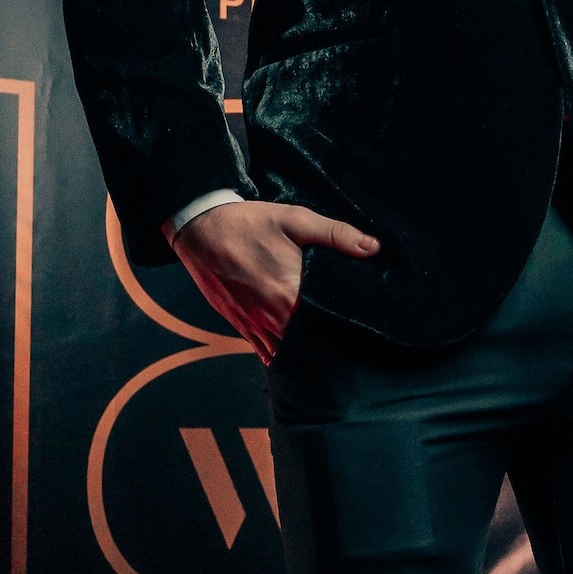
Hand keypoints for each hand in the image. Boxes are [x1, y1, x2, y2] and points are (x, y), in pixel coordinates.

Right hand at [167, 200, 377, 360]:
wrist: (199, 228)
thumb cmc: (249, 223)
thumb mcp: (295, 220)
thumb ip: (335, 235)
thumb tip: (373, 247)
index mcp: (289, 293)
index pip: (326, 325)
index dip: (344, 330)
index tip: (361, 331)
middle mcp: (271, 316)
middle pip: (307, 344)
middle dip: (326, 345)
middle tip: (348, 344)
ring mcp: (253, 324)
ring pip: (285, 352)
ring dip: (302, 353)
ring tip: (324, 351)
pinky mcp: (239, 323)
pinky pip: (264, 350)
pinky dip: (280, 353)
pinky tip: (294, 352)